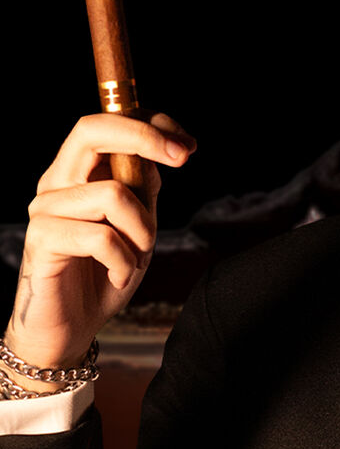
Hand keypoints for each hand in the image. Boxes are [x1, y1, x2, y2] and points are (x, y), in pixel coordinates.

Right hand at [3, 112, 195, 383]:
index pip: (107, 122)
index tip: (189, 145)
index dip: (149, 122)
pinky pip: (101, 237)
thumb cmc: (105, 272)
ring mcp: (46, 209)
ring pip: (112, 194)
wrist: (71, 327)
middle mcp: (57, 182)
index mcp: (79, 172)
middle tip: (182, 158)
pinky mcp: (42, 240)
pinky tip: (118, 276)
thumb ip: (144, 187)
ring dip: (142, 231)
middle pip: (92, 130)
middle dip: (144, 138)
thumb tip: (166, 146)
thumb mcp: (138, 225)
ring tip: (137, 257)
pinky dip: (124, 260)